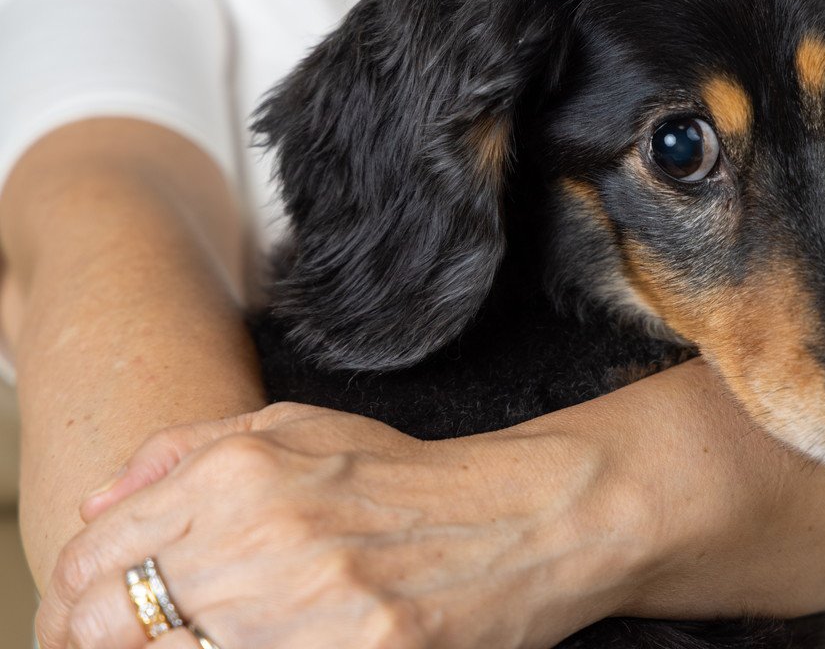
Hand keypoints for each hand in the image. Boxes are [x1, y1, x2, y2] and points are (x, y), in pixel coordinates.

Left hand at [37, 402, 646, 648]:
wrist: (522, 517)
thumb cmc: (410, 477)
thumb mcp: (300, 427)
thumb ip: (186, 451)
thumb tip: (96, 503)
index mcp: (237, 472)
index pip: (92, 554)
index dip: (71, 599)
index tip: (91, 618)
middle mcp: (258, 536)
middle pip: (109, 621)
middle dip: (99, 640)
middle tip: (138, 638)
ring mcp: (302, 607)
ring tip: (212, 637)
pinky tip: (261, 643)